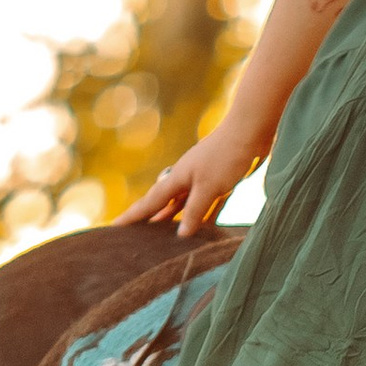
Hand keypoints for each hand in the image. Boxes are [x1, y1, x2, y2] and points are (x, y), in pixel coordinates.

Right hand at [118, 123, 264, 236]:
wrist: (251, 130)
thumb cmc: (227, 156)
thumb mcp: (209, 187)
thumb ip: (194, 210)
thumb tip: (181, 234)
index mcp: (177, 178)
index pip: (150, 202)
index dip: (133, 216)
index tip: (114, 227)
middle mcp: (186, 179)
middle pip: (163, 203)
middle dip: (149, 219)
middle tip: (134, 235)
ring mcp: (203, 179)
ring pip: (184, 205)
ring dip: (174, 219)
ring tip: (162, 236)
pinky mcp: (222, 182)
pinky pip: (208, 205)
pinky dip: (203, 217)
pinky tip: (202, 228)